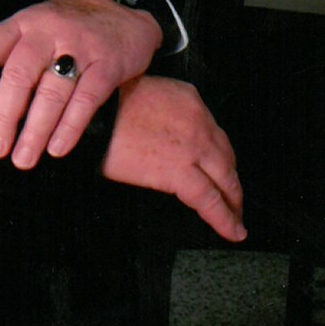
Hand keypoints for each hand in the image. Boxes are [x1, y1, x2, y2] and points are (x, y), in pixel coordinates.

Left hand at [0, 0, 162, 167]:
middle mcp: (47, 31)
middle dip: (4, 116)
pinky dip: (70, 127)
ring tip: (23, 158)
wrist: (125, 11)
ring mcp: (80, 46)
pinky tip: (56, 147)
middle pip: (19, 75)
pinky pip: (86, 99)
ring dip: (36, 130)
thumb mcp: (35, 27)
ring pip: (52, 92)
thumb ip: (11, 54)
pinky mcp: (108, 63)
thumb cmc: (69, 28)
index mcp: (22, 23)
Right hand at [101, 76, 245, 241]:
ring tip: (236, 219)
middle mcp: (198, 121)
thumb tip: (158, 136)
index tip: (219, 166)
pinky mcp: (180, 171)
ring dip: (233, 202)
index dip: (218, 154)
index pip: (212, 131)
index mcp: (187, 98)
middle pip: (226, 156)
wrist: (89, 114)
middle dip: (232, 180)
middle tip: (234, 198)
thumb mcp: (141, 94)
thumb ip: (160, 113)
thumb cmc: (102, 105)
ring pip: (226, 179)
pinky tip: (233, 231)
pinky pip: (210, 200)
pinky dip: (225, 219)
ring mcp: (194, 146)